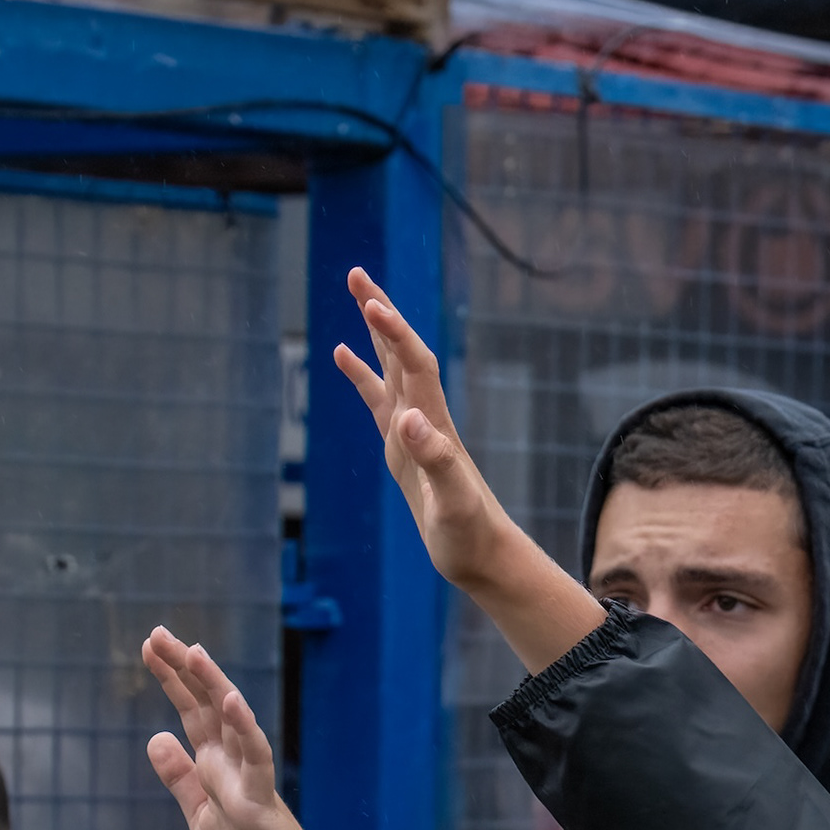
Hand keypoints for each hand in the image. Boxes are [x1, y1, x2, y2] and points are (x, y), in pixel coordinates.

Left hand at [141, 626, 387, 829]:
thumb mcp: (199, 816)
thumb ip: (180, 778)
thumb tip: (155, 736)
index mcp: (216, 765)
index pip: (192, 712)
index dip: (172, 679)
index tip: (151, 646)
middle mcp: (233, 762)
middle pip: (207, 705)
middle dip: (183, 670)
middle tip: (158, 634)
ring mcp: (250, 778)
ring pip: (232, 723)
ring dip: (214, 687)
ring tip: (193, 653)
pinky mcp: (262, 803)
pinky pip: (256, 760)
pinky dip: (245, 729)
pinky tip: (233, 702)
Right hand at [330, 269, 545, 602]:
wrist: (485, 556)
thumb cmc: (471, 535)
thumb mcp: (453, 502)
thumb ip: (437, 460)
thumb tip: (409, 420)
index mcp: (435, 425)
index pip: (414, 364)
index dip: (394, 333)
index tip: (371, 304)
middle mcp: (425, 418)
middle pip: (402, 351)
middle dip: (382, 312)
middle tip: (357, 273)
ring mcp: (413, 430)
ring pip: (390, 367)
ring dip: (375, 331)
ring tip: (358, 293)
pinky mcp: (402, 447)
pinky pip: (378, 399)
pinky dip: (362, 374)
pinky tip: (344, 354)